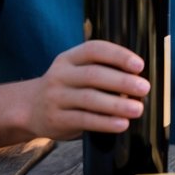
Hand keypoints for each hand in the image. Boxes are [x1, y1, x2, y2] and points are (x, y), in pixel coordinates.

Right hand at [25, 40, 148, 139]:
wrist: (30, 108)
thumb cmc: (67, 89)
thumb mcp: (76, 72)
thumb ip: (101, 71)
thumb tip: (138, 80)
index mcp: (69, 58)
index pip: (94, 50)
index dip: (118, 55)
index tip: (139, 65)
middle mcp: (60, 75)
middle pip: (93, 75)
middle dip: (122, 81)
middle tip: (144, 88)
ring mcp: (56, 98)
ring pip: (89, 99)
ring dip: (117, 104)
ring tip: (137, 109)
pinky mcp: (56, 119)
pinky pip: (84, 120)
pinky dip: (105, 122)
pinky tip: (121, 124)